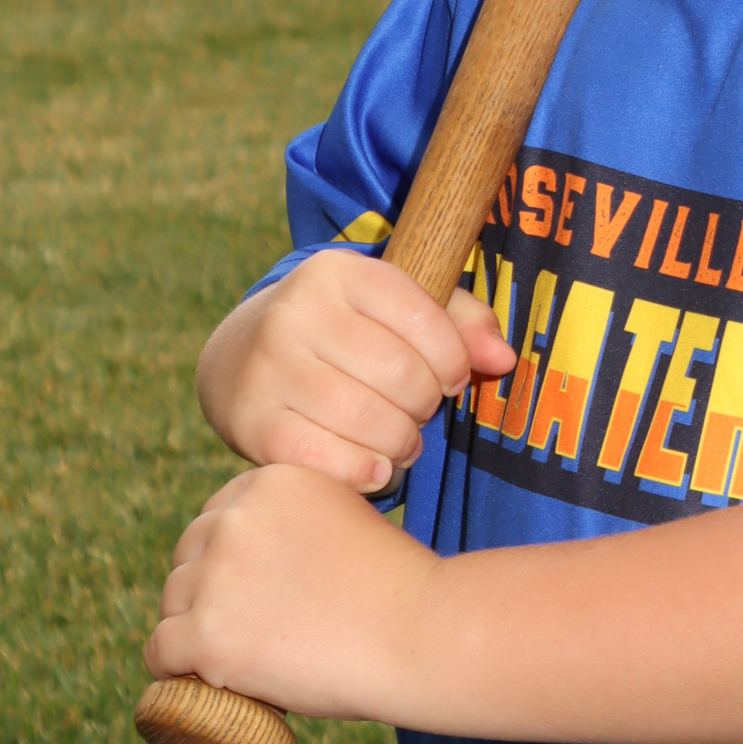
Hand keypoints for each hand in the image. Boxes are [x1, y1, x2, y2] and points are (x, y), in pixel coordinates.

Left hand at [144, 462, 438, 718]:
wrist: (420, 634)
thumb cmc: (400, 589)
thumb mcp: (347, 521)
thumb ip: (300, 526)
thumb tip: (268, 562)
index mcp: (271, 483)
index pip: (218, 518)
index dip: (228, 556)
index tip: (250, 589)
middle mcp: (234, 519)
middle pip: (188, 557)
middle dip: (207, 590)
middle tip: (244, 628)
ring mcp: (215, 577)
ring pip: (172, 604)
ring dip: (193, 629)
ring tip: (231, 659)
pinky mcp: (205, 635)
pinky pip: (161, 652)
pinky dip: (176, 671)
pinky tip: (198, 682)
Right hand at [196, 253, 513, 491]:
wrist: (239, 357)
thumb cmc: (344, 333)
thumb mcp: (396, 308)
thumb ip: (461, 324)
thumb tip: (503, 359)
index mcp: (338, 271)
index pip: (427, 321)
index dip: (453, 361)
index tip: (448, 375)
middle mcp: (295, 312)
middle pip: (404, 377)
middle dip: (426, 405)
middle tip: (417, 411)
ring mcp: (268, 368)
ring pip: (373, 424)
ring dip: (403, 443)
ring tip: (399, 439)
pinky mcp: (252, 424)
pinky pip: (334, 463)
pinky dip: (368, 472)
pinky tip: (371, 463)